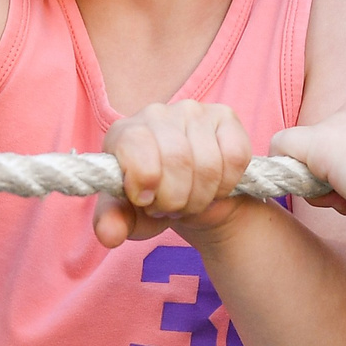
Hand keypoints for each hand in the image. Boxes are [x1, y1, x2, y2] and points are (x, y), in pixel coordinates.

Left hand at [96, 100, 255, 248]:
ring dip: (201, 196)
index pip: (137, 147)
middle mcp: (156, 113)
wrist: (189, 197)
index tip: (146, 200)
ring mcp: (193, 111)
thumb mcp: (129, 217)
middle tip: (171, 207)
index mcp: (124, 133)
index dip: (145, 181)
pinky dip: (226, 184)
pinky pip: (235, 156)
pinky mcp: (225, 117)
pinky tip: (214, 187)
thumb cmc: (152, 202)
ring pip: (209, 162)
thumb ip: (113, 222)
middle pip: (177, 159)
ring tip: (190, 200)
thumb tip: (110, 235)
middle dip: (177, 198)